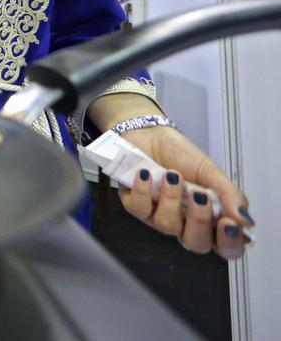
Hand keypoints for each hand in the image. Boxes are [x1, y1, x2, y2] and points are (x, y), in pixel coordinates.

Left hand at [116, 126, 252, 258]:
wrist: (150, 135)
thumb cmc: (181, 155)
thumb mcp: (211, 172)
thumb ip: (229, 195)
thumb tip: (245, 220)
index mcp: (210, 218)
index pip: (226, 246)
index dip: (229, 242)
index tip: (227, 222)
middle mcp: (185, 223)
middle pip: (196, 243)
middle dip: (199, 220)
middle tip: (199, 195)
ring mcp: (159, 218)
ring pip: (167, 225)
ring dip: (171, 198)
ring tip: (171, 175)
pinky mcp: (136, 207)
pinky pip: (139, 209)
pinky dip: (144, 190)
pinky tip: (146, 174)